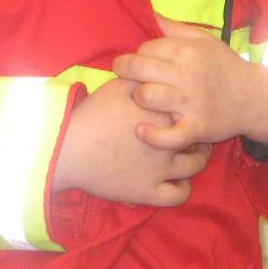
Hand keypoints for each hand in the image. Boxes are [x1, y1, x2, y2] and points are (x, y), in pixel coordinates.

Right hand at [52, 77, 209, 206]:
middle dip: (197, 133)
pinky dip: (183, 189)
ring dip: (197, 159)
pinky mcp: (149, 192)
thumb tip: (154, 72)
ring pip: (195, 166)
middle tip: (192, 130)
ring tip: (192, 154)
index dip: (188, 109)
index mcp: (162, 114)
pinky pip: (179, 195)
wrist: (70, 149)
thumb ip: (141, 79)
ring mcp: (161, 170)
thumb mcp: (117, 87)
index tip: (185, 109)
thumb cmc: (92, 115)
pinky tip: (178, 181)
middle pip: (196, 137)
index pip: (188, 110)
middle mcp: (168, 142)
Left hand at [112, 16, 267, 151]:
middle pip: (140, 68)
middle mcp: (188, 75)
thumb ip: (175, 27)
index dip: (138, 54)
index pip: (146, 48)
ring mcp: (192, 103)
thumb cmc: (225, 67)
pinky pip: (167, 136)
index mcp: (189, 51)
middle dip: (125, 70)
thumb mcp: (205, 40)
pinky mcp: (197, 128)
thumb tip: (150, 13)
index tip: (141, 61)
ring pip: (146, 97)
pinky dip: (151, 136)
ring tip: (141, 99)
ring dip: (137, 98)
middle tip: (124, 75)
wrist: (255, 98)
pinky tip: (141, 131)